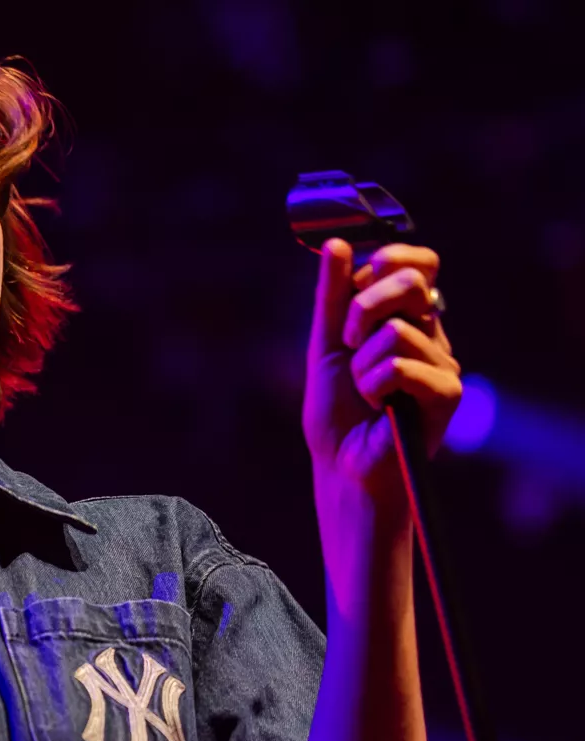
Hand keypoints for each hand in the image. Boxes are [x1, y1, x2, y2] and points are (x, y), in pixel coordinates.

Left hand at [302, 239, 461, 502]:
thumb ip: (332, 296)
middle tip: (348, 342)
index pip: (417, 262)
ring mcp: (443, 362)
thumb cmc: (337, 410)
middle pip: (413, 281)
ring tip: (363, 390)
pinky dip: (373, 386)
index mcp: (406, 316)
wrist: (341, 464)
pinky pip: (399, 366)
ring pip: (397, 330)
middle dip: (363, 308)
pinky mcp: (448, 393)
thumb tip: (336, 242)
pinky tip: (379, 407)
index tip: (356, 287)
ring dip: (361, 363)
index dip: (387, 261)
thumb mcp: (325, 344)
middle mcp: (431, 333)